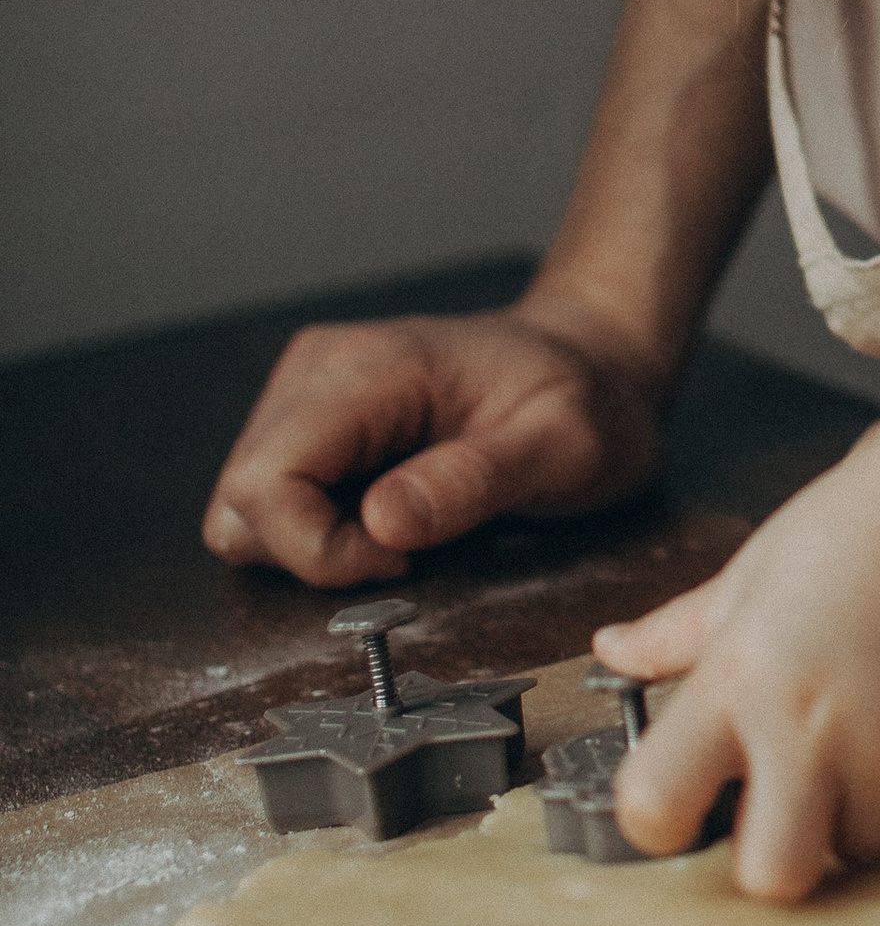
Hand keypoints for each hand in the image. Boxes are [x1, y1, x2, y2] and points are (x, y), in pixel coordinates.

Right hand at [203, 304, 667, 586]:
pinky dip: (319, 530)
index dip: (316, 549)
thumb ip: (475, 481)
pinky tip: (389, 520)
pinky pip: (277, 499)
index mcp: (371, 369)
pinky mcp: (318, 421)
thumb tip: (382, 524)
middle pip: (242, 499)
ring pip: (247, 506)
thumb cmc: (585, 400)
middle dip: (310, 554)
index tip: (398, 561)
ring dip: (311, 545)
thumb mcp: (563, 446)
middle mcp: (320, 372)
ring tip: (403, 535)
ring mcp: (310, 393)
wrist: (593, 364)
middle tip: (406, 554)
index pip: (266, 480)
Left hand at [593, 441, 879, 902]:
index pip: (655, 805)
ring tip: (865, 730)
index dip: (662, 819)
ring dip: (857, 813)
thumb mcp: (743, 582)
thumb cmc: (846, 536)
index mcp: (734, 680)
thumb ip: (672, 637)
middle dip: (776, 856)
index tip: (686, 802)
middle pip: (773, 876)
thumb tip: (610, 652)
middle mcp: (806, 724)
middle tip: (788, 802)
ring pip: (860, 849)